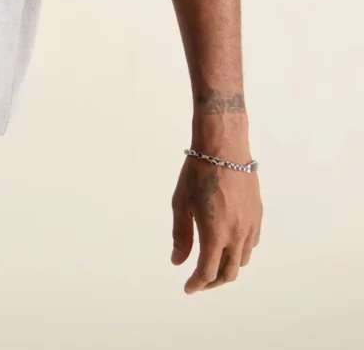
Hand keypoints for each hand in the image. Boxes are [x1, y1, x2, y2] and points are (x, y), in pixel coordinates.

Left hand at [171, 154, 261, 291]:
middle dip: (213, 283)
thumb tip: (178, 261)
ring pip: (243, 260)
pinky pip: (252, 244)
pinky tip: (229, 245)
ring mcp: (250, 226)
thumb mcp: (181, 203)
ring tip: (213, 265)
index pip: (207, 272)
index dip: (196, 284)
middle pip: (228, 273)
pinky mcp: (257, 216)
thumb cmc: (197, 173)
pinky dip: (240, 252)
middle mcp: (236, 235)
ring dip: (228, 268)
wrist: (224, 148)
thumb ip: (181, 235)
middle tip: (199, 282)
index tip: (188, 287)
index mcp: (215, 234)